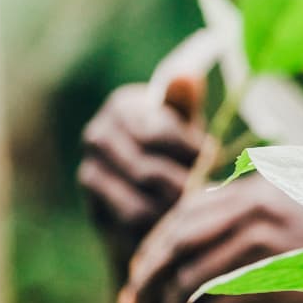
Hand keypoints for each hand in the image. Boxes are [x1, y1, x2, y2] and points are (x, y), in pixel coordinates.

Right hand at [78, 77, 205, 280]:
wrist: (151, 193)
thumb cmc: (178, 148)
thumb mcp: (186, 124)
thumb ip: (185, 104)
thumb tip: (187, 77)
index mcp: (123, 106)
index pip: (160, 133)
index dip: (192, 152)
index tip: (212, 159)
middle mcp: (97, 135)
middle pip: (150, 172)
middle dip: (185, 187)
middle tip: (206, 193)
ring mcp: (90, 171)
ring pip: (141, 202)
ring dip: (174, 210)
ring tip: (195, 209)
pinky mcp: (93, 205)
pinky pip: (132, 222)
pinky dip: (160, 226)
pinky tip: (177, 223)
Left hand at [119, 175, 302, 302]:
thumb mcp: (301, 226)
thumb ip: (256, 223)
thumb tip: (196, 243)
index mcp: (265, 184)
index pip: (188, 210)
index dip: (157, 244)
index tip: (141, 272)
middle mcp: (260, 204)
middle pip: (178, 240)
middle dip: (147, 277)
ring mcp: (264, 242)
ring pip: (188, 280)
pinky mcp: (269, 282)